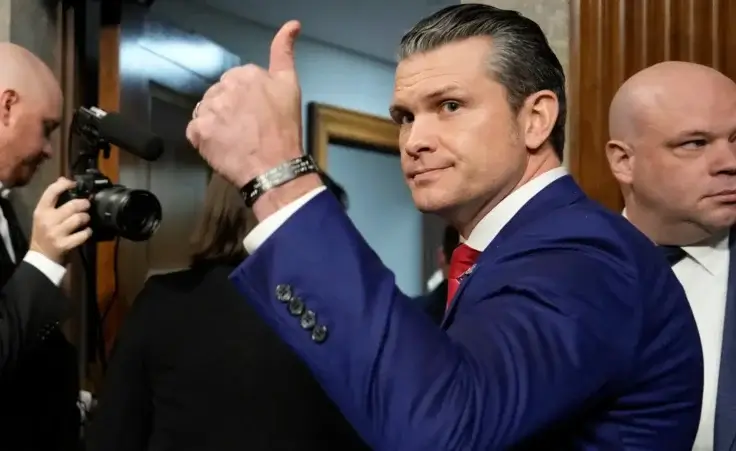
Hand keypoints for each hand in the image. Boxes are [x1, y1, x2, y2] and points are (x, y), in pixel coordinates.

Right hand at [29, 177, 91, 263]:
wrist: (41, 256)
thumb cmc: (45, 232)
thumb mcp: (44, 214)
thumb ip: (53, 199)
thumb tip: (63, 179)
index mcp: (41, 210)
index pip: (51, 191)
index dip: (65, 184)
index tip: (74, 184)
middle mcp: (47, 220)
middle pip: (72, 205)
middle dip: (83, 204)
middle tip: (86, 205)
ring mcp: (56, 233)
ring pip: (79, 218)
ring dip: (86, 218)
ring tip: (85, 219)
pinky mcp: (64, 244)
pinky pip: (83, 234)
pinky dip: (88, 232)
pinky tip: (86, 231)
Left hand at [186, 20, 303, 188]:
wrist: (276, 168)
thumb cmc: (285, 131)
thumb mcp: (290, 85)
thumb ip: (284, 52)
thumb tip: (291, 24)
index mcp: (245, 74)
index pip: (237, 83)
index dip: (249, 101)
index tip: (259, 115)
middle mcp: (224, 87)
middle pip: (220, 96)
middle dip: (231, 110)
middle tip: (249, 130)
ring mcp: (209, 110)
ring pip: (207, 112)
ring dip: (217, 124)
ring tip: (237, 139)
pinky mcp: (198, 131)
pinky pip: (195, 132)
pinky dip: (206, 140)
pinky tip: (223, 147)